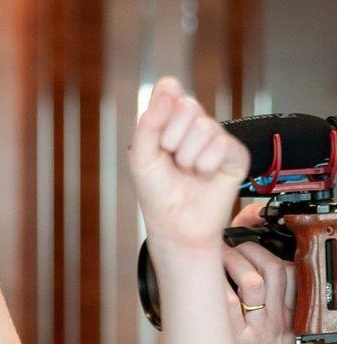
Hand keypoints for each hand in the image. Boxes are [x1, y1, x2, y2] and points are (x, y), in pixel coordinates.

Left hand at [129, 77, 248, 255]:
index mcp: (172, 122)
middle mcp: (196, 125)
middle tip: (172, 161)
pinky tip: (204, 176)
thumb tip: (167, 85)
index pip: (170, 92)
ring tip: (187, 172)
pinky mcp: (236, 154)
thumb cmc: (158, 193)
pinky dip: (205, 165)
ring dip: (188, 157)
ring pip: (204, 127)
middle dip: (172, 139)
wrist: (175, 225)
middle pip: (188, 106)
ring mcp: (216, 138)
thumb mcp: (141, 158)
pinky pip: (222, 144)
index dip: (162, 110)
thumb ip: (148, 124)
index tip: (157, 138)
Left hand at [223, 203, 300, 343]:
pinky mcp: (234, 340)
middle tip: (229, 245)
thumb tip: (255, 281)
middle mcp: (273, 320)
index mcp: (286, 315)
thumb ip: (276, 310)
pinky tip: (202, 280)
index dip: (269, 250)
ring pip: (251, 282)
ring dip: (232, 262)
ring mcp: (254, 329)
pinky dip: (216, 287)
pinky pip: (226, 305)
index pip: (286, 272)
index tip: (252, 241)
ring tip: (216, 256)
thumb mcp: (283, 337)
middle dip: (248, 250)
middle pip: (270, 270)